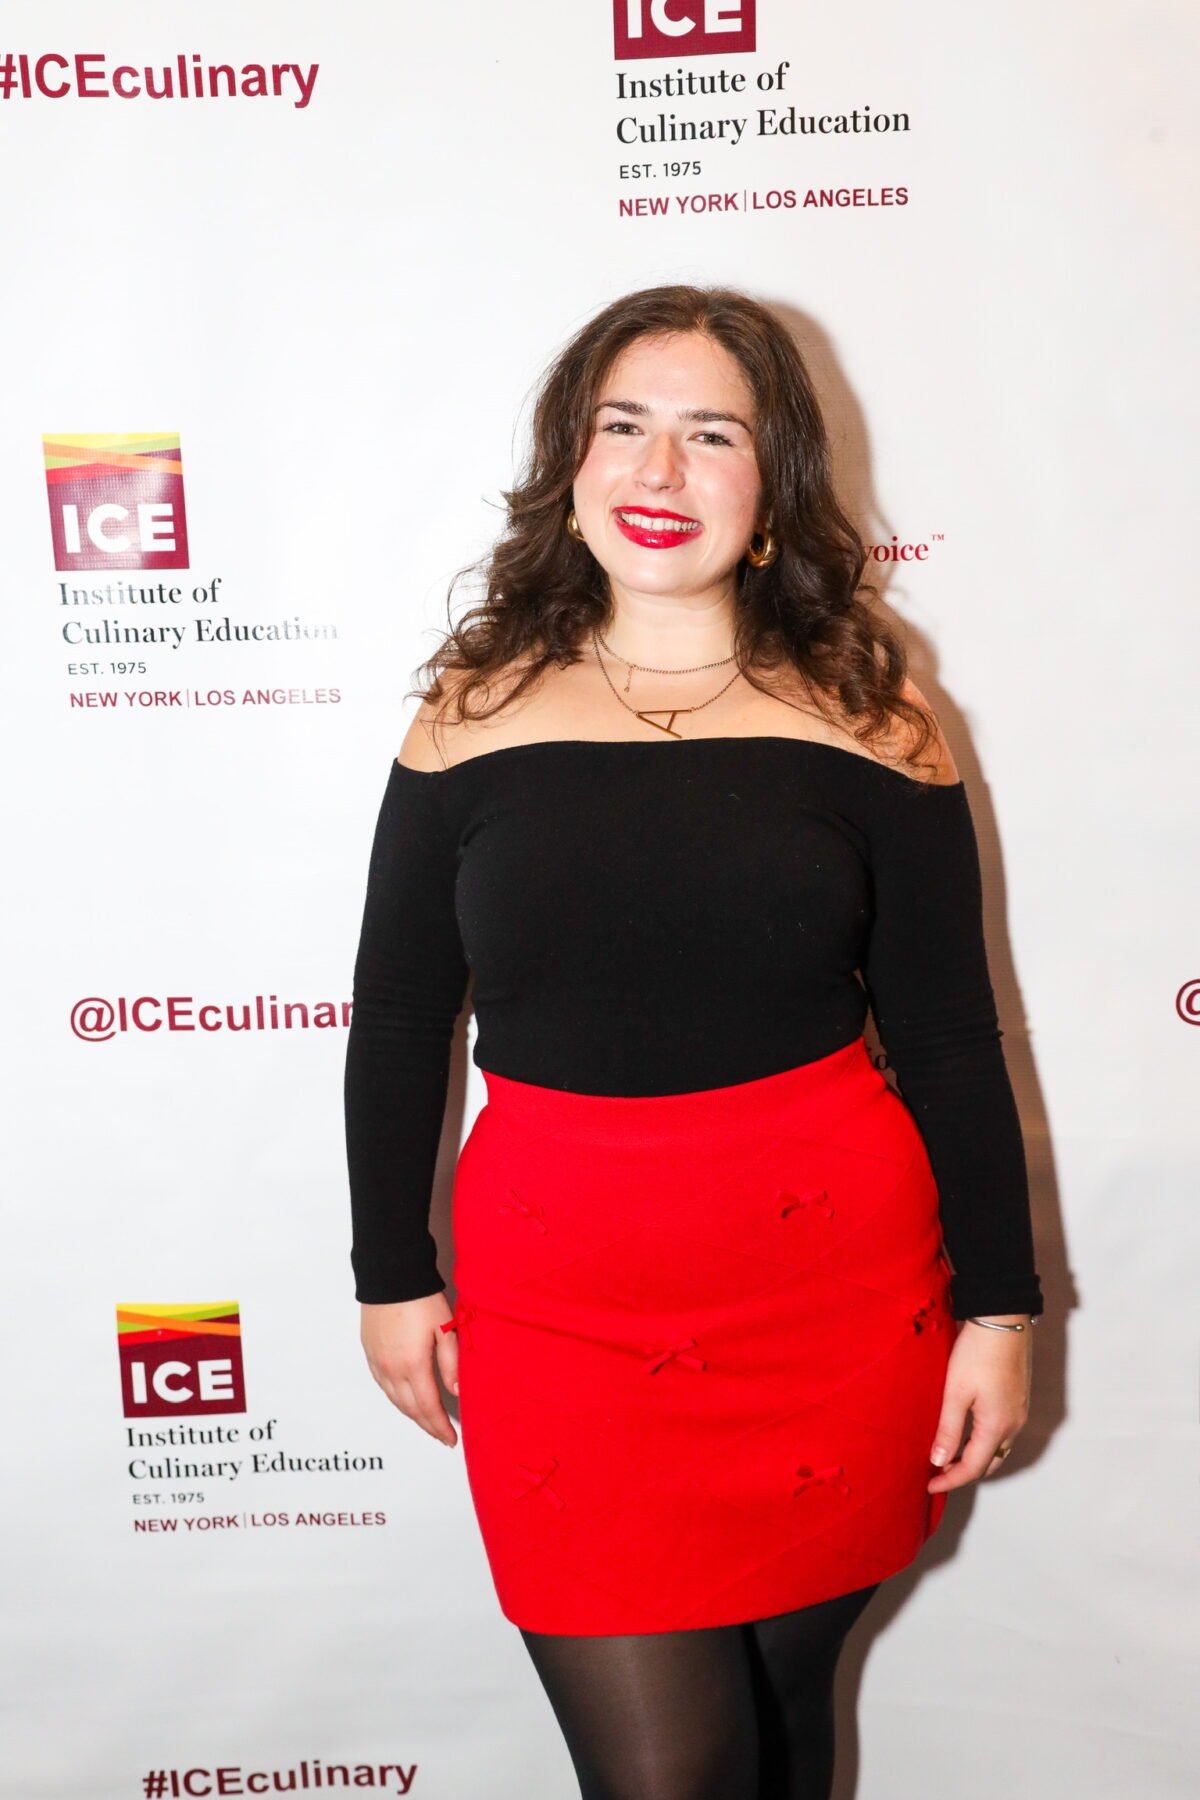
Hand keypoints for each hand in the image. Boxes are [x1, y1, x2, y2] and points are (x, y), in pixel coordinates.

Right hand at [359, 1294, 459, 1446]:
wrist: (390, 1275)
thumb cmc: (420, 1299)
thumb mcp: (445, 1328)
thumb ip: (452, 1363)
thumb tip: (457, 1392)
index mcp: (412, 1365)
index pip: (428, 1407)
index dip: (440, 1427)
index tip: (451, 1439)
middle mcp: (391, 1369)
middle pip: (410, 1409)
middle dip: (427, 1426)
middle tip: (442, 1435)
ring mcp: (378, 1362)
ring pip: (395, 1400)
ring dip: (411, 1415)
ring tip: (427, 1421)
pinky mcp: (370, 1353)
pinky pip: (383, 1386)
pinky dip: (397, 1398)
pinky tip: (405, 1399)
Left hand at [927, 1316, 1032, 1492]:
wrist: (1002, 1318)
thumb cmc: (977, 1352)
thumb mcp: (956, 1392)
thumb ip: (948, 1430)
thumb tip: (939, 1462)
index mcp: (998, 1426)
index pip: (974, 1467)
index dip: (951, 1480)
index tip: (929, 1486)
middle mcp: (1014, 1424)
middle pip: (990, 1462)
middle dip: (964, 1472)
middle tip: (937, 1474)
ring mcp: (1019, 1411)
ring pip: (998, 1448)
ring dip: (975, 1457)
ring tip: (948, 1456)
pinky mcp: (1018, 1398)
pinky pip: (1002, 1432)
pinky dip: (984, 1442)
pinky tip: (966, 1433)